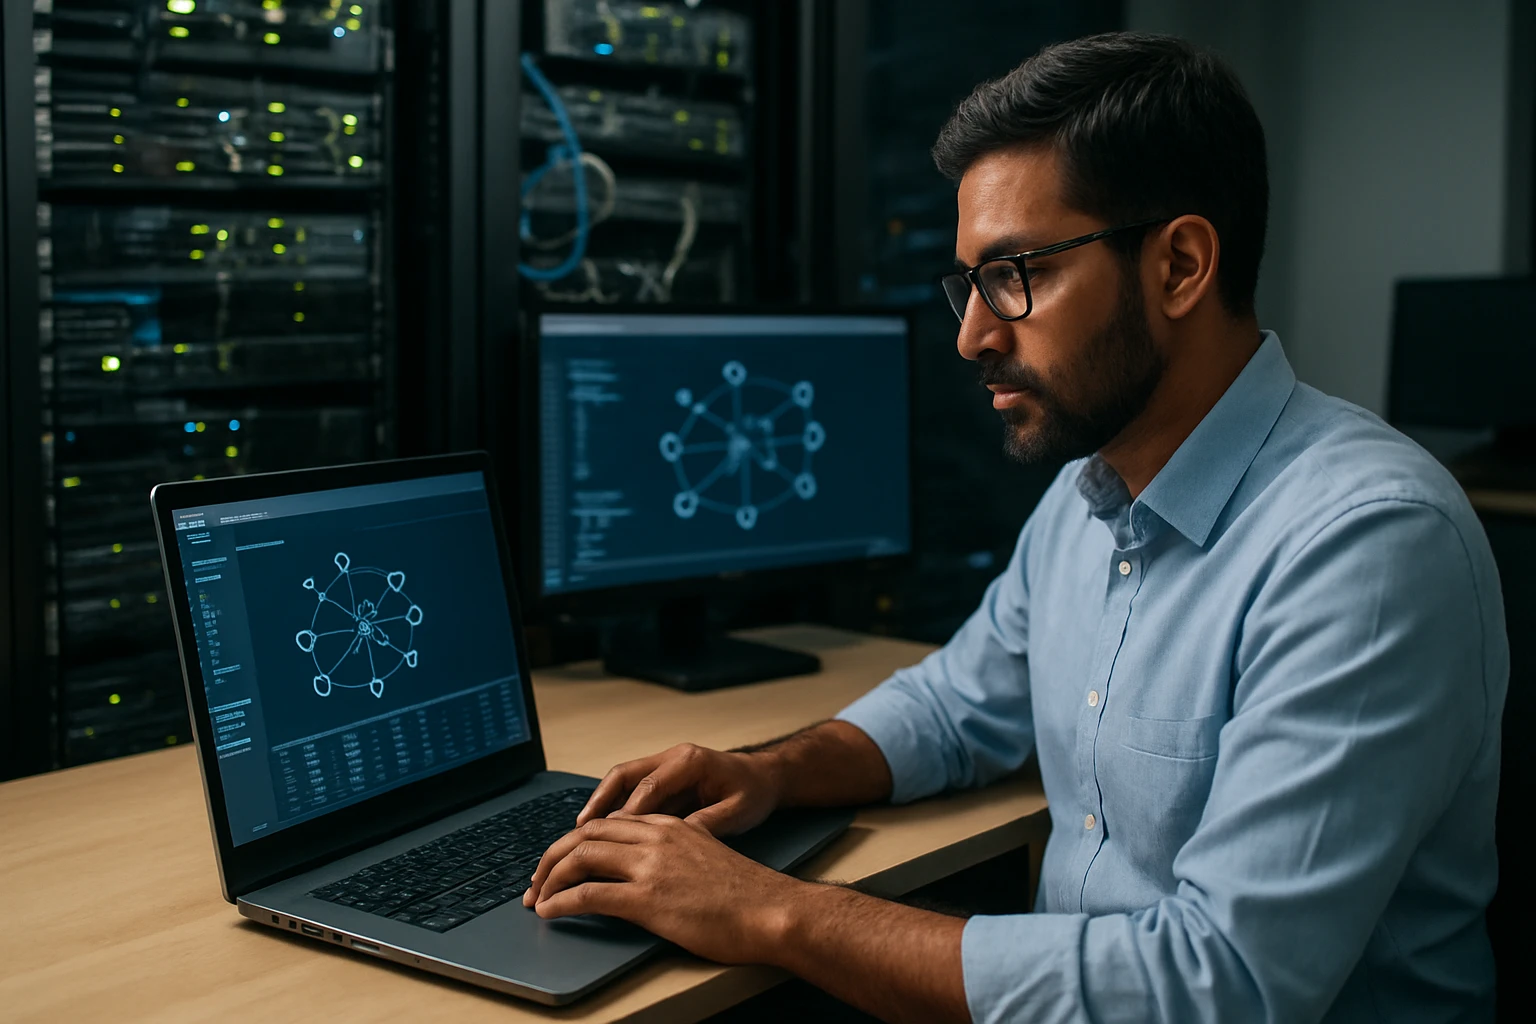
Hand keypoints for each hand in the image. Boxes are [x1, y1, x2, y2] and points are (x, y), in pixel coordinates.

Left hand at [521, 814, 806, 965]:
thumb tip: (644, 874)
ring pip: (580, 858)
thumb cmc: (746, 895)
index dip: (576, 841)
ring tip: (536, 897)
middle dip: (552, 857)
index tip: (561, 861)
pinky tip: (551, 912)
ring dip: (549, 878)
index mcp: (669, 826)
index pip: (607, 822)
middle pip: (585, 834)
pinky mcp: (648, 898)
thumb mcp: (704, 859)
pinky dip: (562, 902)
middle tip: (535, 879)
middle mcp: (656, 837)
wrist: (772, 910)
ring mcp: (650, 866)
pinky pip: (589, 895)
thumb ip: (672, 856)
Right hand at [573, 742, 781, 836]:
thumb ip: (708, 823)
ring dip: (600, 804)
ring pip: (621, 780)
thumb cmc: (754, 793)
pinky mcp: (662, 777)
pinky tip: (602, 831)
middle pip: (624, 775)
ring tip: (580, 832)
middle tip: (579, 831)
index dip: (629, 812)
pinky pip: (630, 789)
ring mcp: (665, 764)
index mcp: (691, 762)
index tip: (610, 837)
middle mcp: (672, 757)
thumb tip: (677, 840)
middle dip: (599, 802)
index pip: (650, 785)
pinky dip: (613, 807)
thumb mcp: (739, 811)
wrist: (764, 776)